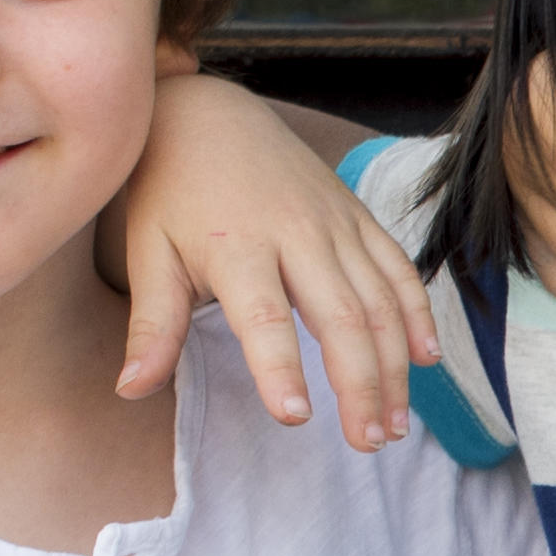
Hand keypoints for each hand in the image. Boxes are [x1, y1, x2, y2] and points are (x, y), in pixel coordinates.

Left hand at [107, 75, 430, 451]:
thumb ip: (152, 325)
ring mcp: (335, 223)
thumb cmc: (170, 191)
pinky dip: (417, 313)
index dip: (279, 367)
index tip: (295, 417)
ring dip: (394, 365)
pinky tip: (425, 359)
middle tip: (367, 443)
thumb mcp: (147, 253)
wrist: (208, 112)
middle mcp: (296, 233)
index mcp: (236, 247)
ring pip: (380, 301)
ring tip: (395, 424)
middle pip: (342, 317)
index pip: (263, 317)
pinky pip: (398, 268)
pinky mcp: (357, 216)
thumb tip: (129, 389)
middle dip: (361, 385)